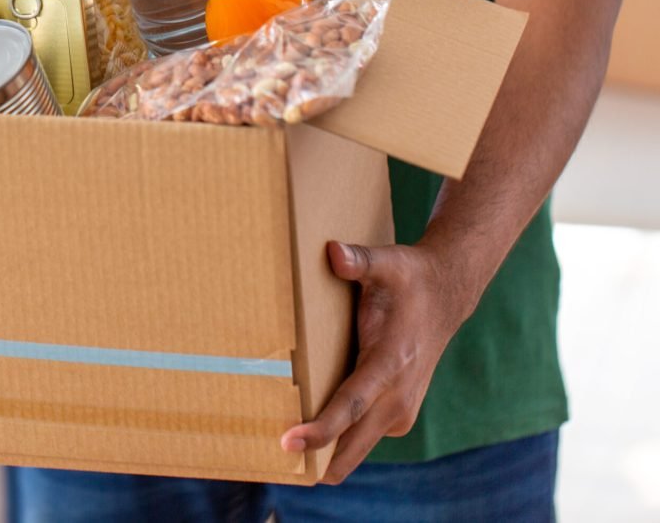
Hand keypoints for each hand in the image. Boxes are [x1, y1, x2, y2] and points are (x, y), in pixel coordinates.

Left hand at [280, 241, 466, 483]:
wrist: (446, 294)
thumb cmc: (410, 279)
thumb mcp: (389, 263)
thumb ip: (361, 260)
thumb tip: (333, 252)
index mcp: (391, 363)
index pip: (351, 405)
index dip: (320, 429)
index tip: (289, 442)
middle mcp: (398, 395)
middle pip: (353, 443)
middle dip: (317, 461)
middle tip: (273, 467)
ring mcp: (401, 409)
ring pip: (357, 446)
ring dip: (327, 456)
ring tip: (284, 462)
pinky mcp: (397, 413)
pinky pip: (362, 437)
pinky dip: (339, 443)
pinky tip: (310, 440)